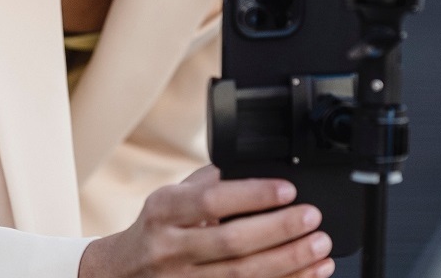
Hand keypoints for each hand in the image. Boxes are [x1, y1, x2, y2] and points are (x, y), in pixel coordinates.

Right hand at [78, 165, 333, 277]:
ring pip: (243, 276)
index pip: (211, 201)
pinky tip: (308, 275)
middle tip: (312, 218)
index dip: (252, 195)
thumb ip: (204, 185)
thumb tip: (251, 173)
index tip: (287, 190)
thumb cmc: (155, 231)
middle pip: (232, 242)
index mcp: (164, 212)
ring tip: (319, 248)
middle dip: (279, 231)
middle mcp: (170, 248)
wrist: (120, 276)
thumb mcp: (168, 199)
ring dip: (288, 263)